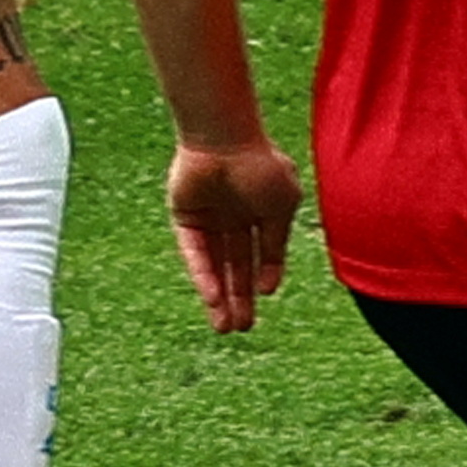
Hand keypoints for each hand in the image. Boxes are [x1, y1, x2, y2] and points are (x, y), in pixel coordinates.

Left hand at [167, 141, 300, 333]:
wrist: (224, 138)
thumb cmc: (261, 167)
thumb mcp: (281, 208)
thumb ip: (276, 245)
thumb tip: (269, 286)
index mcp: (262, 210)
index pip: (261, 253)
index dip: (263, 277)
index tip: (263, 299)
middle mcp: (235, 216)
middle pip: (236, 265)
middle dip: (239, 298)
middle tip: (241, 328)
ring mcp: (209, 217)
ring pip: (215, 265)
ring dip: (219, 296)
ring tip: (224, 327)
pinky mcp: (185, 216)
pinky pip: (194, 252)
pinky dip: (203, 275)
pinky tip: (211, 297)